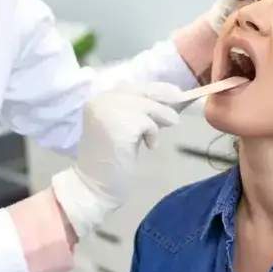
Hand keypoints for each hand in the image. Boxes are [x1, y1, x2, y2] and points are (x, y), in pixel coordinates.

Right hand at [50, 81, 183, 237]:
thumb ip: (137, 111)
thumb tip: (170, 98)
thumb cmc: (111, 159)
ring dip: (160, 120)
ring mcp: (110, 110)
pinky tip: (148, 147)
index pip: (134, 86)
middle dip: (165, 100)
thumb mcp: (123, 126)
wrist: (94, 185)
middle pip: (144, 91)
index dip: (158, 89)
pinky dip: (153, 135)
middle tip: (177, 112)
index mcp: (99, 98)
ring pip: (149, 105)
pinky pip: (149, 123)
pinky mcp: (121, 125)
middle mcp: (102, 99)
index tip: (175, 94)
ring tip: (153, 138)